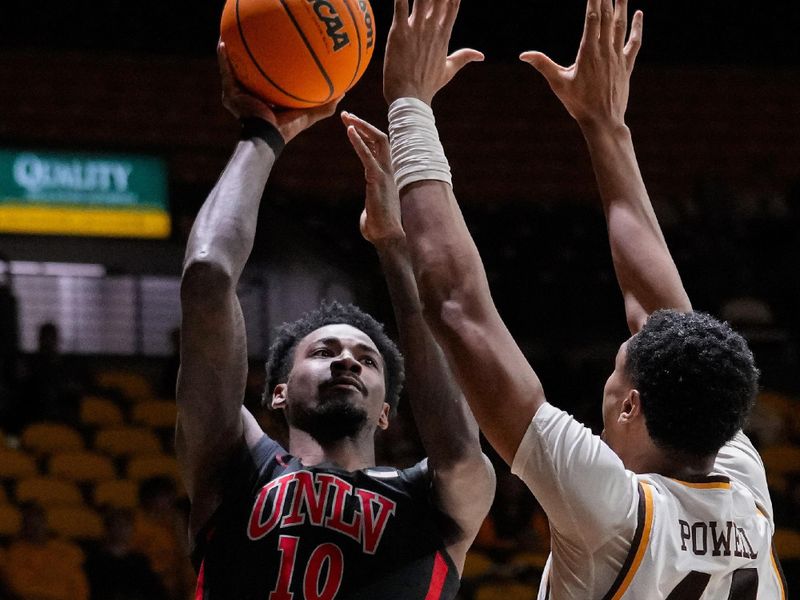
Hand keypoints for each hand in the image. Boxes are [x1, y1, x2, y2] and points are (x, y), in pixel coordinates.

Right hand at [218, 41, 339, 142]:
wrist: (267, 137)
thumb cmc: (287, 129)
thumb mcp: (308, 114)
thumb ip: (325, 105)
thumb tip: (343, 92)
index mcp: (267, 101)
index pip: (269, 80)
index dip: (273, 66)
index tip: (280, 51)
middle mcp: (250, 97)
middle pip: (250, 72)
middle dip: (250, 55)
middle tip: (256, 39)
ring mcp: (238, 95)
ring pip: (233, 69)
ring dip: (232, 52)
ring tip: (231, 34)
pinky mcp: (230, 94)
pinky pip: (225, 72)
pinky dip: (223, 59)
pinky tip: (223, 42)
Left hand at [341, 112, 403, 245]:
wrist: (389, 236)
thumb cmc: (380, 228)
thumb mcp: (373, 213)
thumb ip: (370, 209)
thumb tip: (367, 218)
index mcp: (387, 175)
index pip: (379, 148)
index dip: (366, 134)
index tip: (352, 125)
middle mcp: (388, 170)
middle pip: (380, 139)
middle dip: (363, 124)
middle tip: (346, 115)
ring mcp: (385, 174)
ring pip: (377, 141)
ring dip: (361, 127)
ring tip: (347, 117)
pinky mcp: (378, 180)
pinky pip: (368, 155)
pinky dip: (359, 141)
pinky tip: (349, 131)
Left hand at [383, 0, 483, 104]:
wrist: (410, 99)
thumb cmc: (427, 85)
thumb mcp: (448, 69)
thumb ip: (463, 57)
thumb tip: (481, 55)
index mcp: (444, 34)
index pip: (452, 4)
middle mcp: (432, 27)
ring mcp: (416, 29)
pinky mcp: (399, 32)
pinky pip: (399, 6)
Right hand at [520, 0, 642, 129]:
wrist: (603, 121)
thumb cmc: (578, 104)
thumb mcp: (558, 83)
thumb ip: (543, 65)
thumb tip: (524, 54)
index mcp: (588, 52)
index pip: (592, 18)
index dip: (594, 0)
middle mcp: (605, 51)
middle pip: (607, 16)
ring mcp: (617, 57)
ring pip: (620, 25)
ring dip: (621, 5)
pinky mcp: (626, 65)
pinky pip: (634, 42)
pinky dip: (637, 27)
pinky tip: (638, 13)